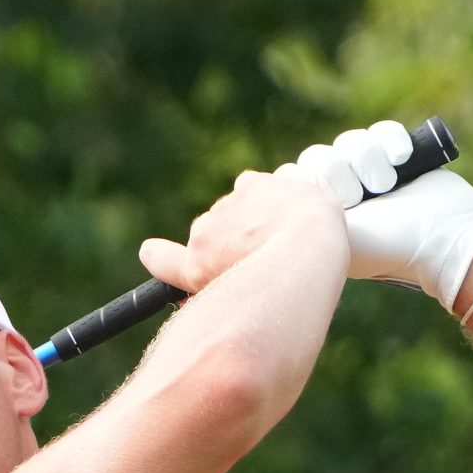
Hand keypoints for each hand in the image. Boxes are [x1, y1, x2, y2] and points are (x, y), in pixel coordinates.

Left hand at [137, 167, 345, 295]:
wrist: (303, 254)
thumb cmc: (322, 242)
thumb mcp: (321, 214)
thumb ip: (301, 215)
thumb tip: (291, 233)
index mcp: (261, 186)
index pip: (250, 199)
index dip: (256, 220)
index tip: (262, 232)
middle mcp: (230, 202)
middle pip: (227, 225)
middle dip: (237, 243)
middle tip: (264, 269)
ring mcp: (210, 231)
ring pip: (206, 247)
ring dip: (218, 262)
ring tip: (250, 285)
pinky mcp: (196, 262)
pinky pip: (169, 259)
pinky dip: (160, 257)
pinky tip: (150, 253)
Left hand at [280, 121, 472, 310]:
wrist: (442, 238)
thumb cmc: (388, 246)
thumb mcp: (334, 238)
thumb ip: (297, 218)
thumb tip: (259, 189)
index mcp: (319, 217)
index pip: (291, 178)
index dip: (307, 182)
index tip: (331, 203)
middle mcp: (342, 195)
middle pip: (317, 156)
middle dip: (338, 172)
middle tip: (359, 197)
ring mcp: (369, 175)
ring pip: (348, 142)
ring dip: (366, 158)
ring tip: (387, 184)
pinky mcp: (397, 156)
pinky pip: (379, 130)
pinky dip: (389, 140)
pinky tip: (402, 158)